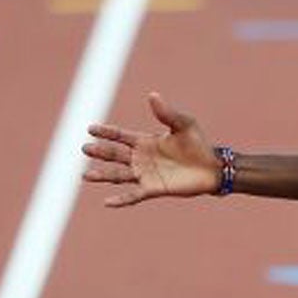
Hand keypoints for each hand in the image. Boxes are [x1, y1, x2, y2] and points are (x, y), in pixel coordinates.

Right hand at [82, 93, 220, 205]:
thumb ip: (166, 113)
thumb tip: (152, 95)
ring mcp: (146, 174)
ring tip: (85, 175)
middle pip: (114, 155)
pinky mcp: (154, 189)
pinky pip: (134, 195)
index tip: (90, 129)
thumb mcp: (183, 124)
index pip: (120, 136)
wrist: (212, 168)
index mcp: (145, 141)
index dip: (106, 132)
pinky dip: (121, 200)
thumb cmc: (198, 144)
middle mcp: (141, 158)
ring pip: (118, 175)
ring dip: (102, 175)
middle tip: (85, 148)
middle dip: (100, 151)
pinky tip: (107, 202)